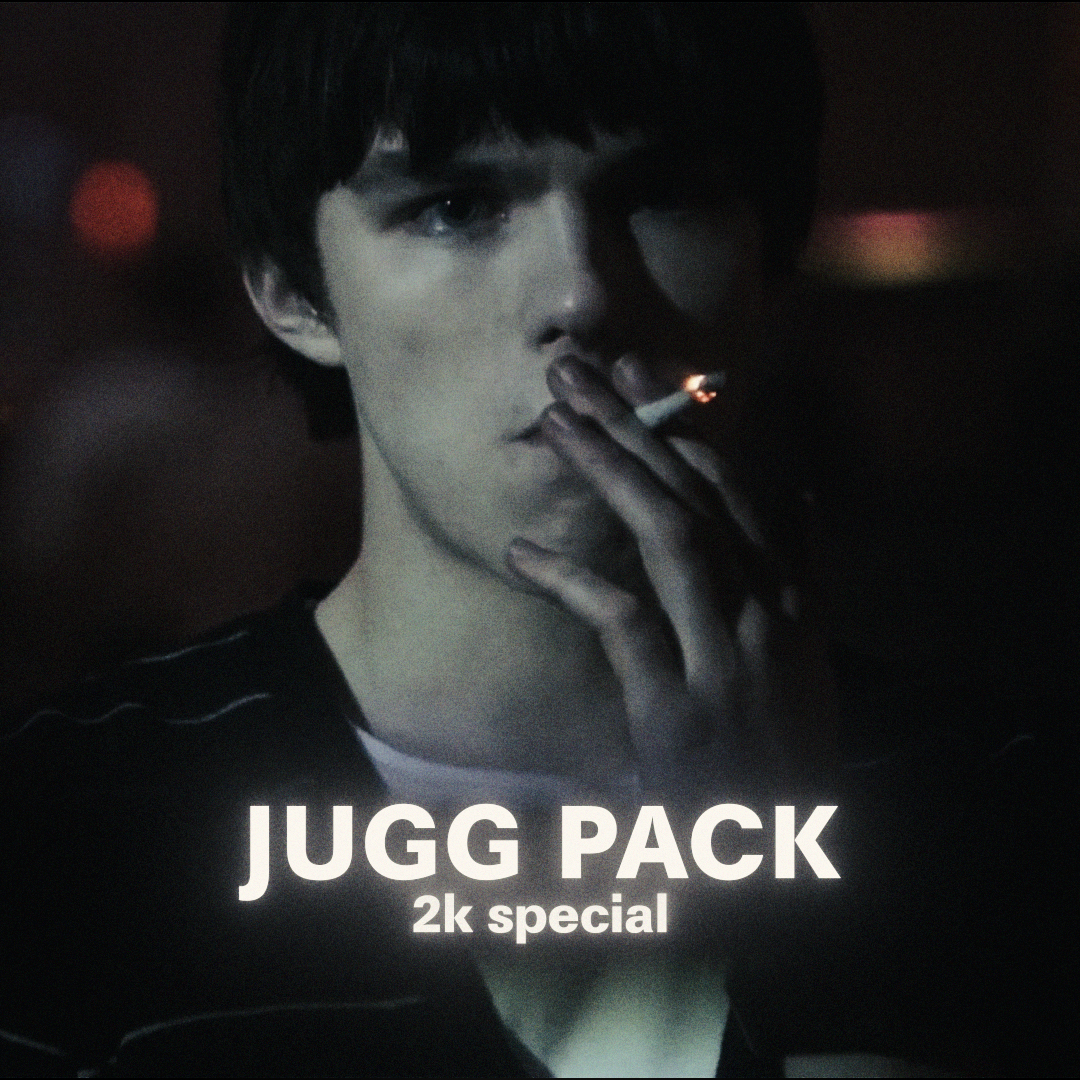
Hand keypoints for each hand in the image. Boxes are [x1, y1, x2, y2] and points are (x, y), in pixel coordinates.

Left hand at [507, 354, 834, 798]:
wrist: (779, 852)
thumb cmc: (777, 750)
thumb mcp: (803, 656)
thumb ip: (798, 572)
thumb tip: (793, 492)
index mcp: (794, 599)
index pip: (739, 488)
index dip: (684, 425)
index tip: (638, 371)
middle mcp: (769, 615)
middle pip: (699, 494)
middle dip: (635, 421)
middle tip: (576, 364)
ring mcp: (728, 659)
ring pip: (672, 538)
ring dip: (612, 471)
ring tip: (555, 421)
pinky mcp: (679, 709)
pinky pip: (624, 622)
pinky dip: (572, 581)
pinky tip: (521, 552)